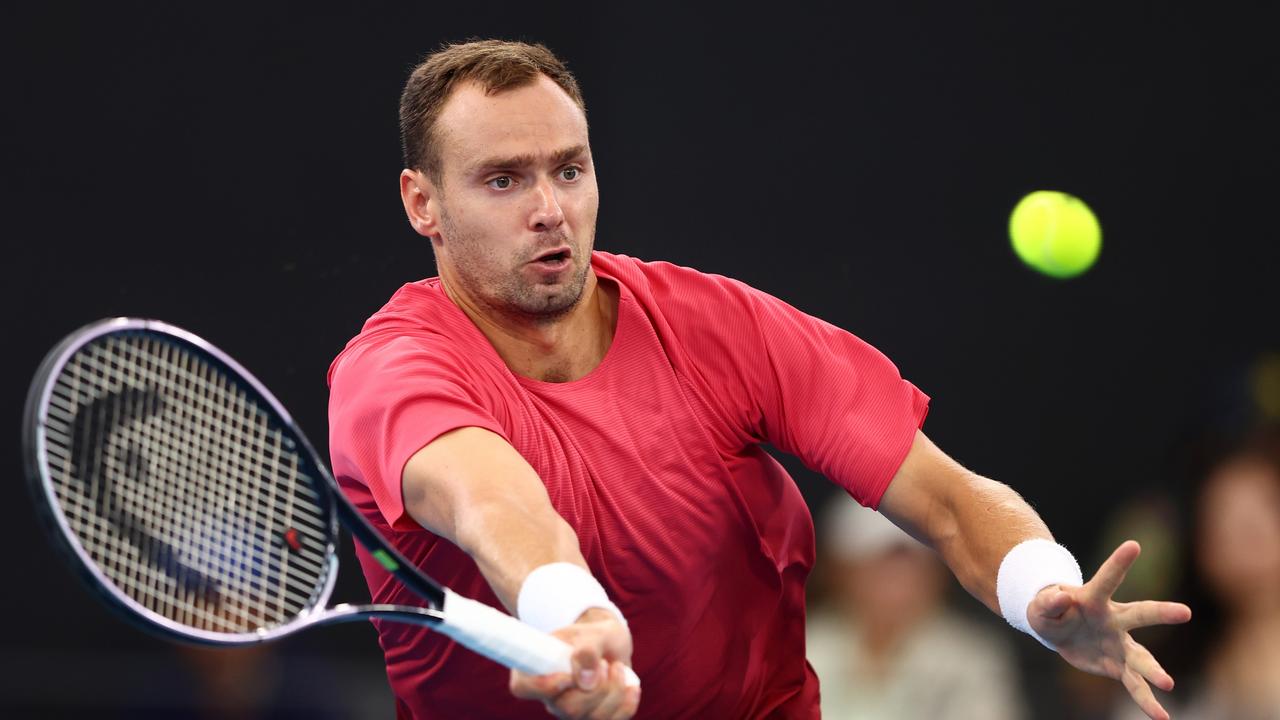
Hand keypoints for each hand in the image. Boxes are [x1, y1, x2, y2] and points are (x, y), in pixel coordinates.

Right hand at [509, 608, 639, 718]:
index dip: (543, 686)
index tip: (568, 674)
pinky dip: (628, 703)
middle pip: (567, 709)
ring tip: (616, 667)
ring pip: (593, 718)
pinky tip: (631, 686)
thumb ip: (588, 649)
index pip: (523, 687)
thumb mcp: (593, 633)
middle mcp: (551, 697)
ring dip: (614, 690)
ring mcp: (572, 712)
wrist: (609, 644)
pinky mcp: (595, 718)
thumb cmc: (594, 636)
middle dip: (596, 687)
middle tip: (604, 664)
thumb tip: (587, 679)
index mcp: (537, 669)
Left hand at [1029, 540, 1191, 719]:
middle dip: (1161, 613)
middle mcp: (1115, 620)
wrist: (1060, 630)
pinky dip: (1147, 702)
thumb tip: (1062, 597)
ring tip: (1168, 684)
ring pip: (1140, 657)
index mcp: (1094, 598)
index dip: (1118, 562)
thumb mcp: (1040, 605)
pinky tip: (1161, 718)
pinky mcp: (1118, 666)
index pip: (1107, 578)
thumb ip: (1049, 601)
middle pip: (1140, 614)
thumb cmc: (1050, 610)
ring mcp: (1120, 644)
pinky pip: (1134, 685)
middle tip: (1185, 612)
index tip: (1133, 545)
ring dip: (1153, 671)